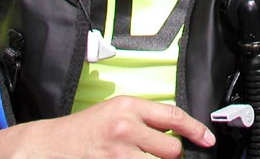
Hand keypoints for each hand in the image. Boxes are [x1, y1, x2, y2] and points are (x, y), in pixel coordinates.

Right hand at [22, 96, 215, 157]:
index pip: (172, 116)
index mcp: (128, 107)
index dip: (195, 129)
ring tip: (142, 157)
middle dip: (170, 153)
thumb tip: (175, 128)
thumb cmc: (85, 129)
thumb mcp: (115, 111)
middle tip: (156, 152)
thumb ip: (144, 116)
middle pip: (171, 148)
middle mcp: (125, 128)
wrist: (52, 146)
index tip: (207, 138)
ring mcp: (118, 153)